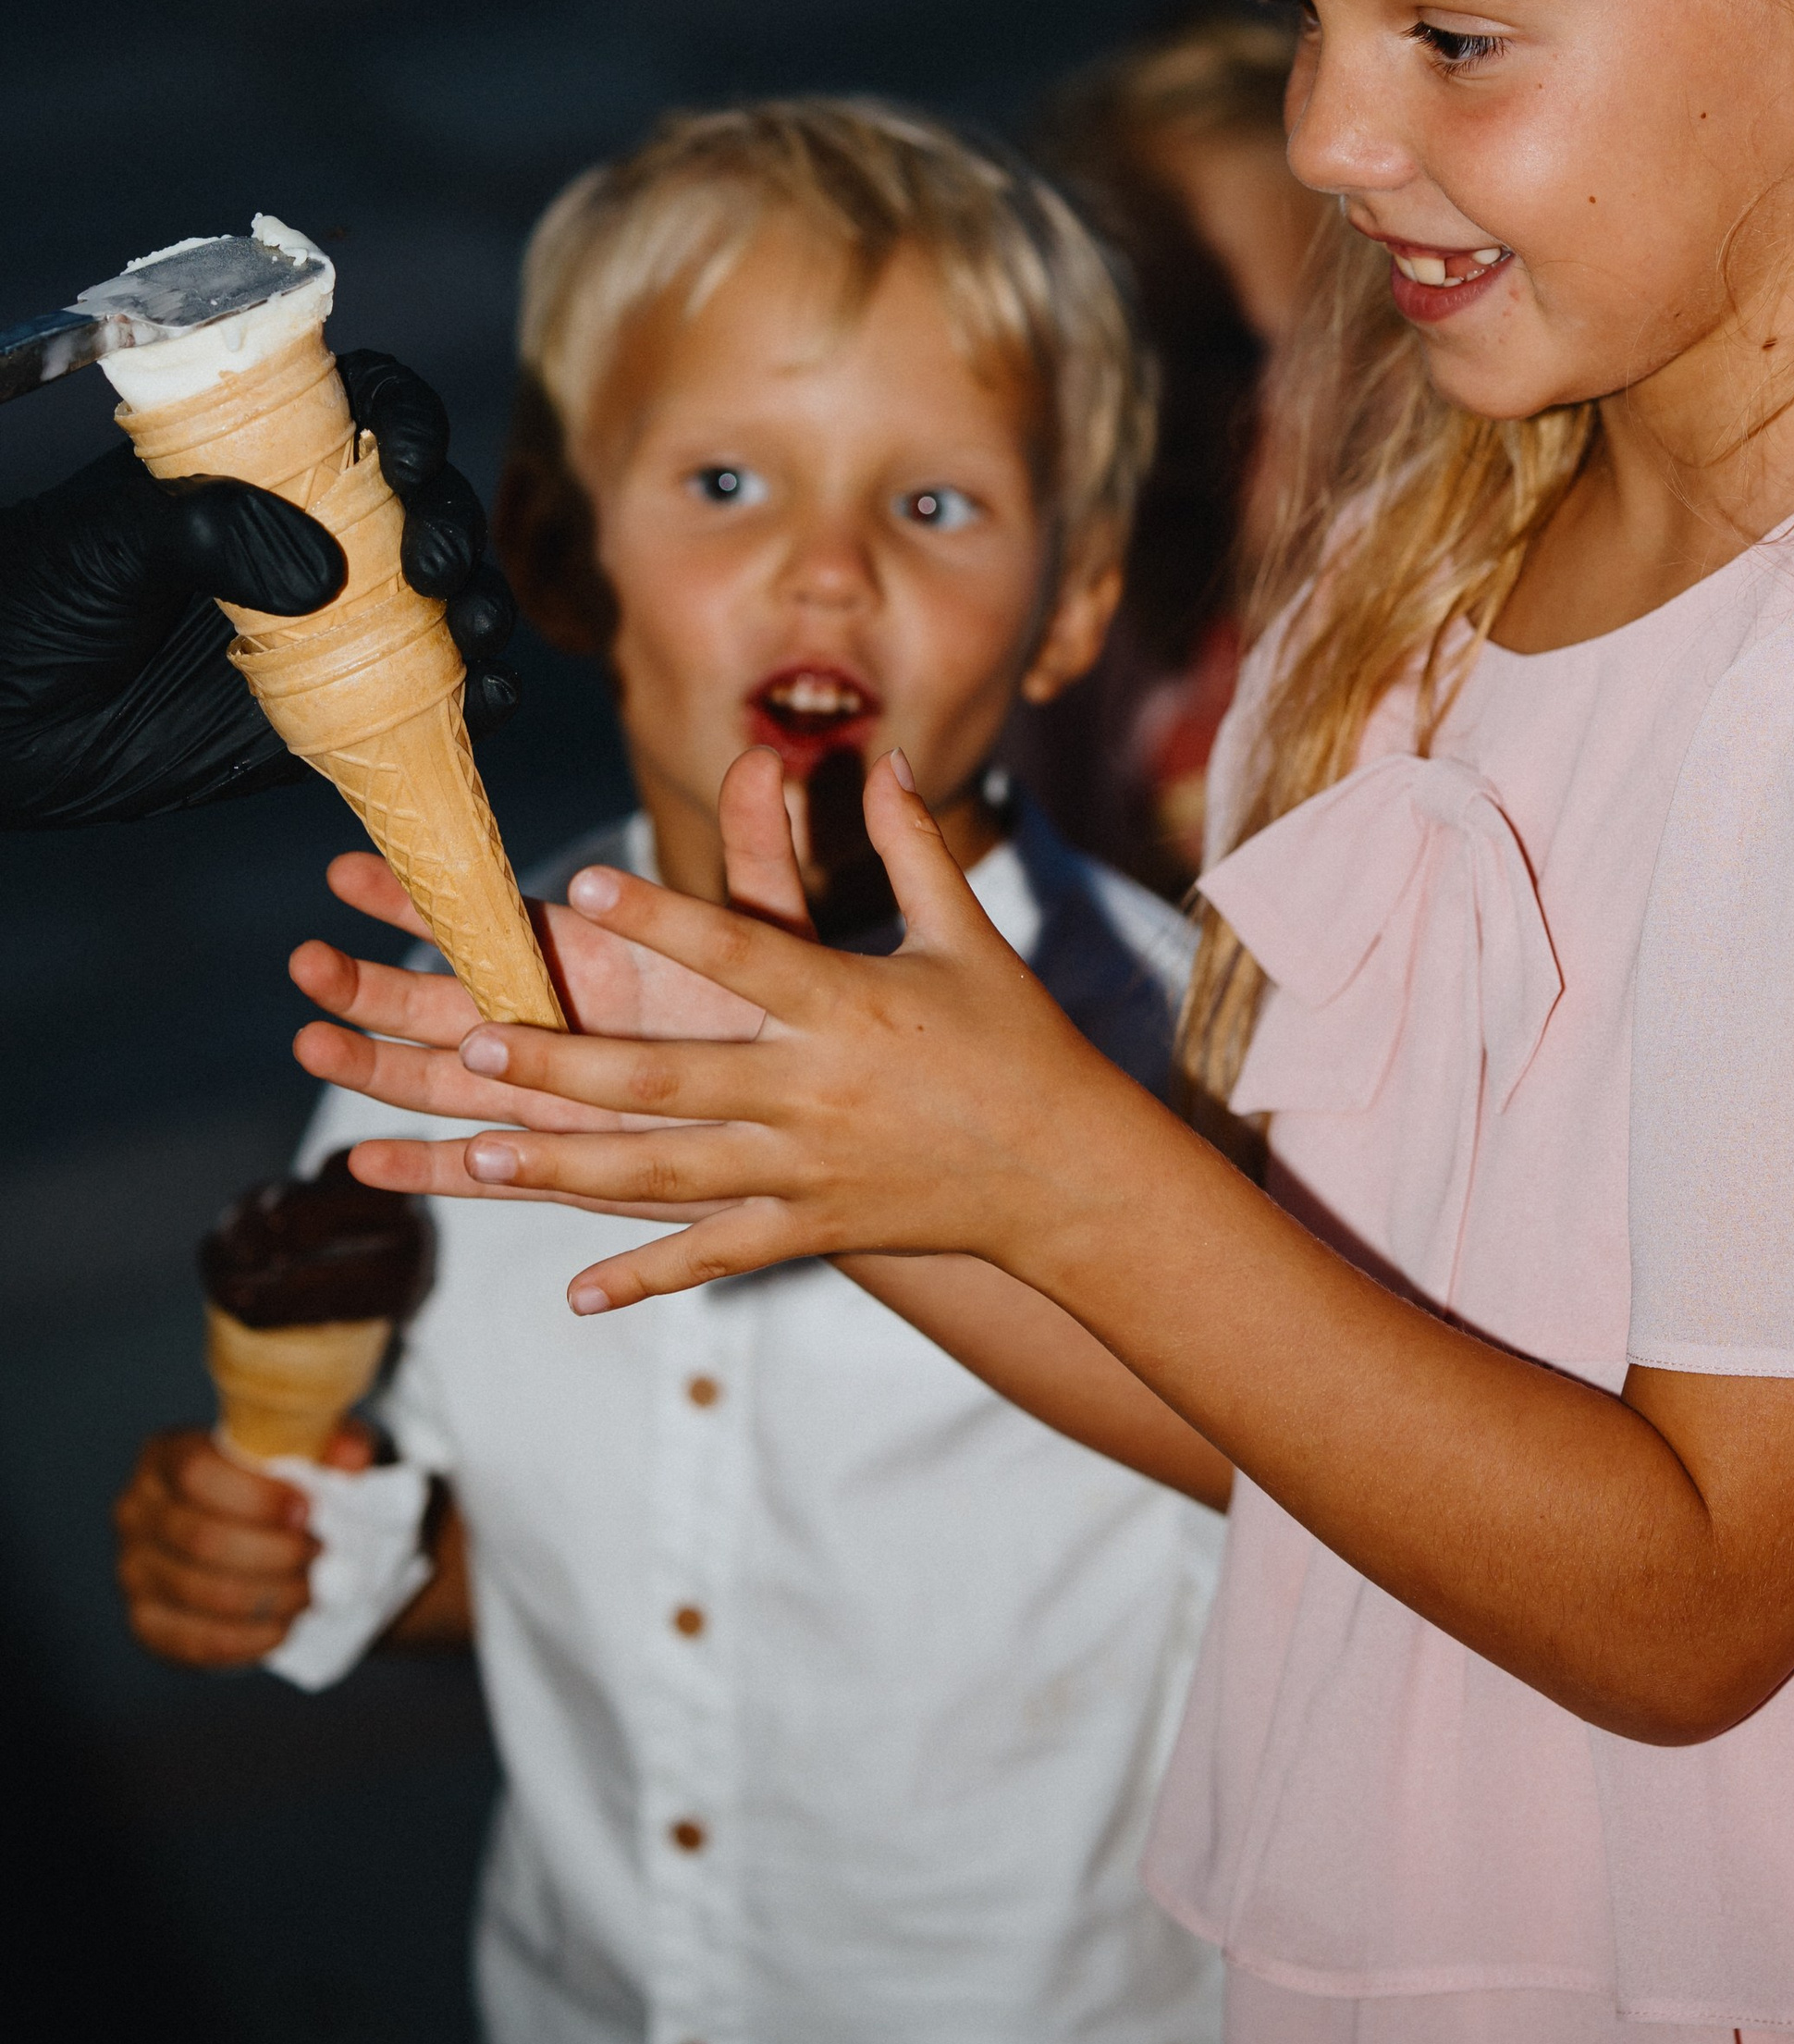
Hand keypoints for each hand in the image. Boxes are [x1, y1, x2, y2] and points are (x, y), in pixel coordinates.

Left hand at [0, 347, 517, 826]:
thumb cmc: (32, 601)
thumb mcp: (102, 541)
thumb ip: (201, 531)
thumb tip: (321, 574)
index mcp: (265, 464)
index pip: (369, 410)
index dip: (413, 419)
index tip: (409, 458)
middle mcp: (317, 535)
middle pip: (430, 506)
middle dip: (457, 528)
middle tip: (436, 570)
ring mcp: (336, 625)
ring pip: (450, 603)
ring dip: (486, 611)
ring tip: (477, 638)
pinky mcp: (341, 713)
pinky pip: (431, 702)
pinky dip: (475, 701)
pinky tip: (482, 704)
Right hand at [113, 1418, 372, 1667]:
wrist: (262, 1535)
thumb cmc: (284, 1482)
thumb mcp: (313, 1451)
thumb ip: (333, 1444)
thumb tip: (351, 1458)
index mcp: (166, 1454)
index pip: (196, 1471)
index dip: (255, 1496)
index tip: (306, 1511)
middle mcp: (135, 1510)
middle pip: (201, 1537)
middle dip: (273, 1552)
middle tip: (318, 1554)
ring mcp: (133, 1570)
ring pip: (200, 1591)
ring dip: (268, 1596)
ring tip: (308, 1590)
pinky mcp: (145, 1624)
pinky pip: (194, 1642)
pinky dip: (247, 1640)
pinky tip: (281, 1627)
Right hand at [287, 843, 776, 1221]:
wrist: (815, 1112)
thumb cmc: (782, 1014)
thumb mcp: (769, 932)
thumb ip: (755, 850)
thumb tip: (767, 756)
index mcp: (586, 957)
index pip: (488, 920)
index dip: (419, 898)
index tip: (350, 869)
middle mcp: (551, 1022)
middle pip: (442, 1001)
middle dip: (372, 984)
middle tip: (306, 963)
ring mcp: (548, 1093)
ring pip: (443, 1080)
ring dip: (375, 1065)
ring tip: (312, 1043)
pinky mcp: (563, 1162)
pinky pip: (482, 1169)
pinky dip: (426, 1169)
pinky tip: (366, 1164)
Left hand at [302, 749, 1146, 1306]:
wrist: (1069, 1173)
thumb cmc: (1017, 1040)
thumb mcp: (964, 935)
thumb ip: (909, 844)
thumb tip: (886, 753)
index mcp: (845, 1005)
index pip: (736, 951)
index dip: (658, 916)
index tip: (580, 884)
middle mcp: (812, 1091)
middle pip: (669, 1077)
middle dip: (566, 1062)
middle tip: (474, 1039)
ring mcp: (805, 1170)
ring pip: (667, 1172)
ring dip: (569, 1165)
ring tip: (481, 1149)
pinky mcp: (810, 1228)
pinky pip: (715, 1254)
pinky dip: (645, 1276)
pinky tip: (574, 1290)